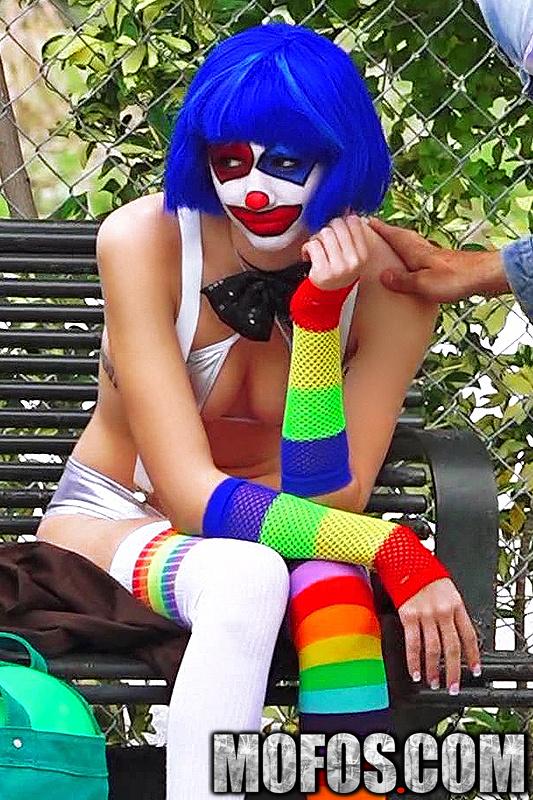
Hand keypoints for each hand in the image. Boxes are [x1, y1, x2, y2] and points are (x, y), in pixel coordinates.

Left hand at [302, 214, 367, 289]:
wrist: (327, 294)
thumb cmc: (338, 270)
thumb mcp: (351, 254)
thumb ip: (351, 234)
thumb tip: (348, 208)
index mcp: (363, 254)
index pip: (354, 222)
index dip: (342, 221)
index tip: (337, 229)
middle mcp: (353, 261)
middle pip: (338, 224)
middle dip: (328, 229)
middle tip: (325, 241)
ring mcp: (339, 267)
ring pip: (325, 233)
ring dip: (317, 238)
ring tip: (318, 249)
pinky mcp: (323, 271)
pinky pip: (313, 244)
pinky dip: (307, 248)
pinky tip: (310, 256)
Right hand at [368, 217, 508, 301]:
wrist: (485, 276)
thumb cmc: (457, 278)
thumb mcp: (424, 283)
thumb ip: (403, 280)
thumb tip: (383, 276)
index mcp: (416, 252)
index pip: (394, 236)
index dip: (380, 229)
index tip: (366, 222)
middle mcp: (425, 250)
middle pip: (403, 237)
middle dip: (389, 233)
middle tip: (376, 231)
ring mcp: (435, 257)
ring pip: (413, 246)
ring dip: (401, 244)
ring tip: (390, 248)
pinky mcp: (445, 265)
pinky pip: (421, 257)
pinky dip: (412, 256)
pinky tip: (414, 265)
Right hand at [398, 578, 480, 693]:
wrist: (402, 556)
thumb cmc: (422, 569)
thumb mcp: (446, 587)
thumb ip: (451, 609)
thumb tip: (453, 633)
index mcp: (456, 603)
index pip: (469, 635)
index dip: (473, 656)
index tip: (474, 670)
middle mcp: (443, 610)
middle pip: (453, 647)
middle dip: (454, 671)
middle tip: (453, 685)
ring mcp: (426, 614)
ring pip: (434, 649)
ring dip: (434, 670)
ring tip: (434, 682)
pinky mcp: (408, 615)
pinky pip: (413, 644)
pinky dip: (414, 661)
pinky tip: (416, 672)